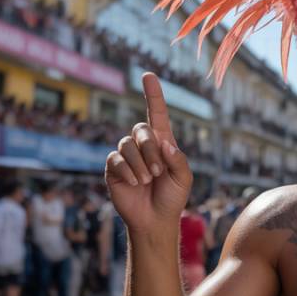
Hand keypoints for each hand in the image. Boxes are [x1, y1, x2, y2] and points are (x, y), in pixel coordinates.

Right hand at [105, 73, 191, 232]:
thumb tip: (164, 143)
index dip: (153, 94)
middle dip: (150, 149)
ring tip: (147, 180)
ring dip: (140, 163)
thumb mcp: (183, 178)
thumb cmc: (172, 197)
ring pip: (127, 144)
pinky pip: (116, 159)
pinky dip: (127, 171)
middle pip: (141, 129)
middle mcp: (143, 145)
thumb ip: (177, 159)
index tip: (148, 76)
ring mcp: (127, 156)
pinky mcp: (113, 168)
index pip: (156, 113)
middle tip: (158, 171)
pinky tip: (134, 183)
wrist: (155, 219)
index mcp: (163, 142)